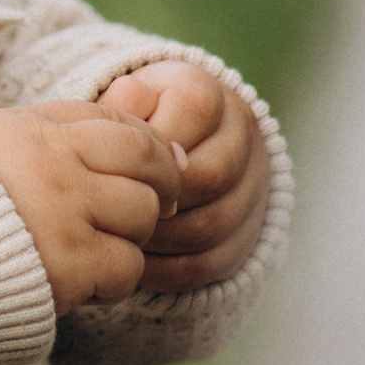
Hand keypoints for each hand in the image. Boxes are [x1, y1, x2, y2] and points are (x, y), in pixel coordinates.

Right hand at [0, 103, 185, 309]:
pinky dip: (114, 278)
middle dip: (157, 188)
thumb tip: (162, 135)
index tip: (154, 171)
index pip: (123, 125)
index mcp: (36, 131)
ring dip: (131, 235)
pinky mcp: (69, 265)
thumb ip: (66, 127)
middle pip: (146, 165)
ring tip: (99, 245)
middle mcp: (52, 165)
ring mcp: (62, 215)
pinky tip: (85, 279)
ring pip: (142, 216)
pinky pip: (127, 267)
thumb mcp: (4, 141)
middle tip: (145, 209)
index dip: (153, 148)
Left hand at [91, 60, 270, 289]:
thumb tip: (125, 101)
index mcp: (209, 94)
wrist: (173, 145)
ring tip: (118, 238)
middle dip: (154, 200)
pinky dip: (169, 269)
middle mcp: (242, 137)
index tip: (112, 167)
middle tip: (112, 212)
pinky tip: (135, 263)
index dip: (149, 148)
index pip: (193, 116)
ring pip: (211, 225)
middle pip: (209, 177)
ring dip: (158, 239)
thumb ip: (121, 101)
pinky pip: (212, 263)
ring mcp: (252, 188)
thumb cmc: (132, 121)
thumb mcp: (122, 101)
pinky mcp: (248, 234)